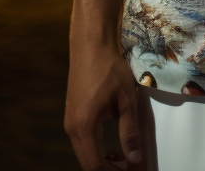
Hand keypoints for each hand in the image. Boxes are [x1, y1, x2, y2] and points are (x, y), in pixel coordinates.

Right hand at [65, 38, 143, 169]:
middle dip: (108, 169)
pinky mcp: (72, 117)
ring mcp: (69, 123)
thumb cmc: (110, 70)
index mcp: (84, 127)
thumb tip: (135, 158)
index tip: (131, 170)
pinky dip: (96, 151)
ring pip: (85, 154)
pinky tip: (111, 149)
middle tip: (130, 167)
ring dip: (102, 162)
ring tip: (124, 161)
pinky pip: (83, 143)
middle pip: (87, 163)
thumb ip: (129, 131)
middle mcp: (72, 129)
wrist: (90, 47)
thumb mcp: (126, 100)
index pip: (95, 165)